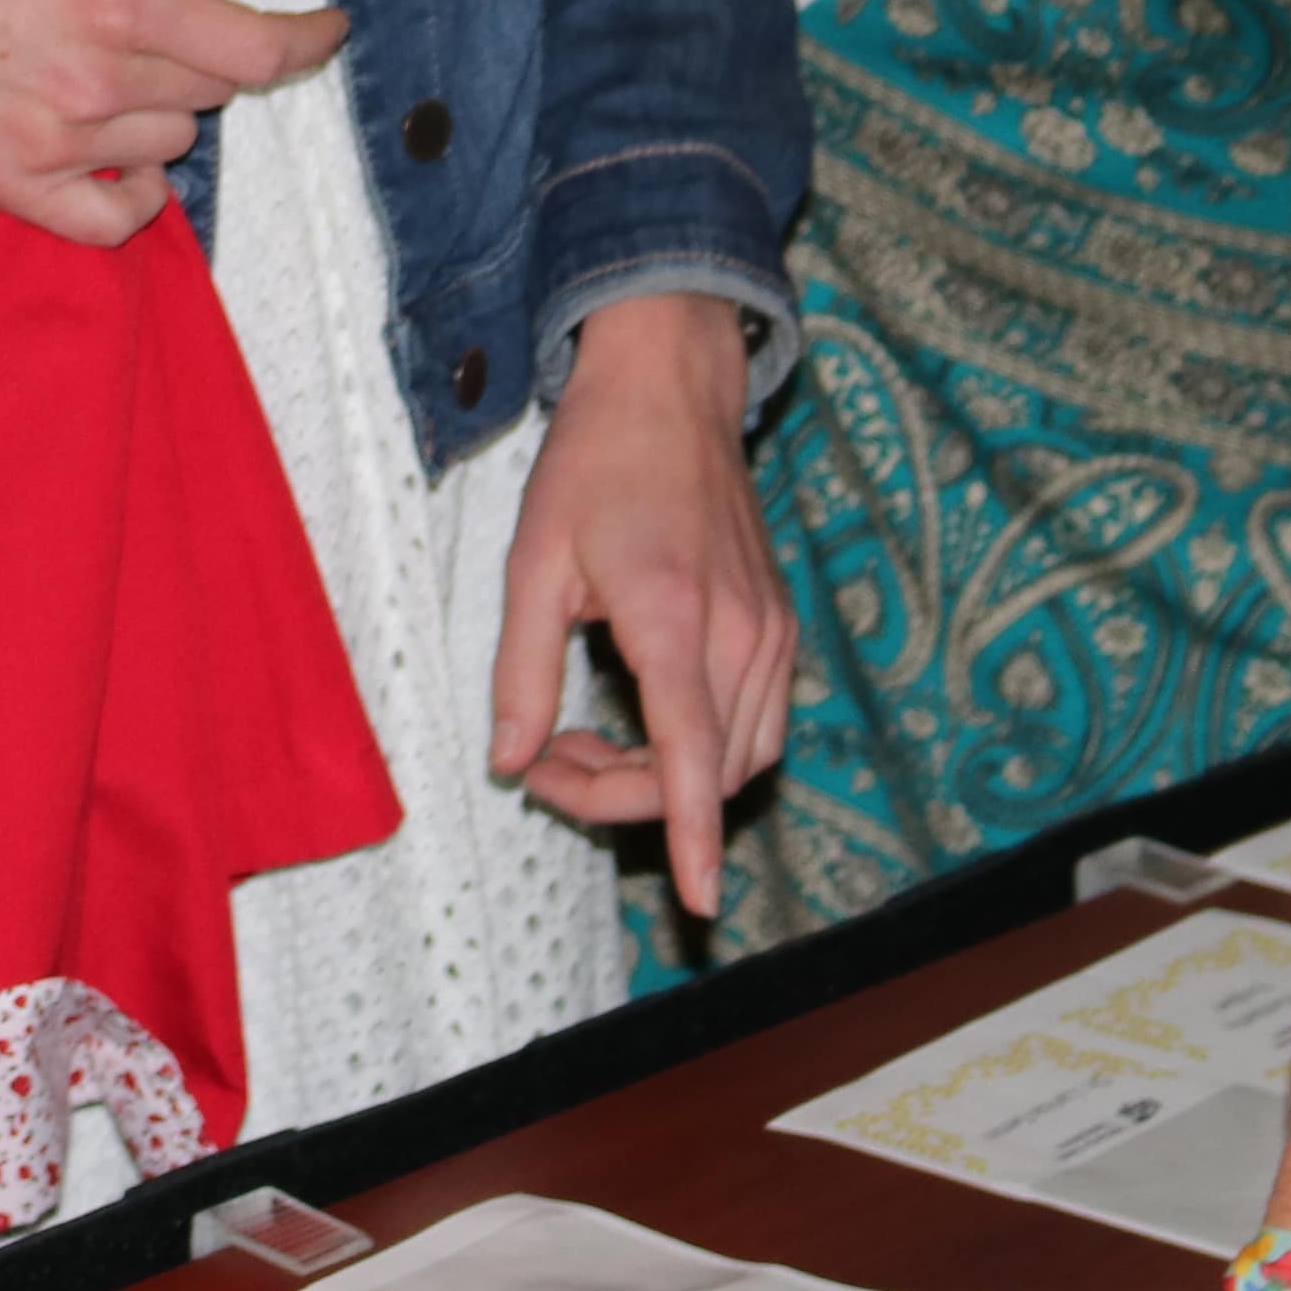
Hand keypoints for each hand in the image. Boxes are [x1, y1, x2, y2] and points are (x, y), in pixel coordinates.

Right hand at [0, 0, 346, 243]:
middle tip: (155, 16)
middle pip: (213, 90)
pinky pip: (114, 220)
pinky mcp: (14, 183)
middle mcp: (99, 81)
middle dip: (206, 51)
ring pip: (173, 141)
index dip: (308, 39)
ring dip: (164, 105)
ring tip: (107, 63)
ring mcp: (58, 141)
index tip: (328, 28)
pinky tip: (125, 158)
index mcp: (120, 1)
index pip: (256, 48)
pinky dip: (136, 193)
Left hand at [489, 291, 790, 917]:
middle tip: (543, 761)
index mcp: (672, 615)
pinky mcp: (780, 624)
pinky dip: (698, 749)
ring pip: (738, 756)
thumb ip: (521, 669)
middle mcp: (740, 631)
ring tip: (576, 739)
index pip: (693, 755)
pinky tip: (636, 718)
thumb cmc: (595, 463)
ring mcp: (771, 629)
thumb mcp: (532, 562)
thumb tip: (510, 763)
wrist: (669, 388)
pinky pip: (753, 721)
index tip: (703, 902)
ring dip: (661, 779)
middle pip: (707, 772)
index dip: (697, 836)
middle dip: (625, 798)